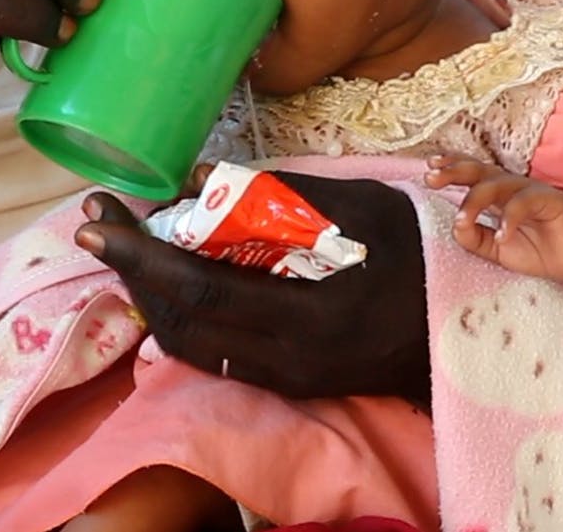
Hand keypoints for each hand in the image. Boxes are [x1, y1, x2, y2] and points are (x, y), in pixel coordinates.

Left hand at [74, 172, 428, 402]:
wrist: (466, 328)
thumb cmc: (420, 254)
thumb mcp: (360, 206)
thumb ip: (276, 194)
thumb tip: (196, 180)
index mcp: (311, 313)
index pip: (202, 288)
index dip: (141, 255)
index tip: (96, 223)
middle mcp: (289, 359)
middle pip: (181, 322)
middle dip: (130, 271)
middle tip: (100, 223)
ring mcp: (286, 379)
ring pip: (189, 345)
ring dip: (148, 295)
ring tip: (126, 245)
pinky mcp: (286, 382)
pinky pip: (212, 353)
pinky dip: (179, 314)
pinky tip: (167, 278)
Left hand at [424, 155, 562, 286]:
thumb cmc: (538, 250)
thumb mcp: (496, 250)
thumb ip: (474, 239)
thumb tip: (456, 226)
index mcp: (495, 193)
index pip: (469, 174)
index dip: (449, 167)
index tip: (427, 168)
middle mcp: (510, 187)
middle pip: (478, 170)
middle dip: (453, 170)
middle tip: (431, 177)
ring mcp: (530, 191)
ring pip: (497, 184)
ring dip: (474, 201)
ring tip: (461, 221)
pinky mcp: (551, 200)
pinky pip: (525, 203)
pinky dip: (510, 218)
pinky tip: (502, 236)